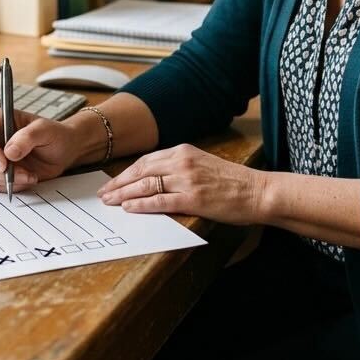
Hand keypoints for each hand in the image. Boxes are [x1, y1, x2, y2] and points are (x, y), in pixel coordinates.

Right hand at [0, 108, 79, 192]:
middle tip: (22, 174)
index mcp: (0, 120)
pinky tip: (29, 178)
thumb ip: (28, 137)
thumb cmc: (55, 135)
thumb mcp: (45, 130)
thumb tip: (9, 152)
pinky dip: (12, 185)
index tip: (3, 164)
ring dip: (7, 179)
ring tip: (30, 175)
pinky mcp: (0, 172)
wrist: (64, 151)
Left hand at [97, 144, 266, 224]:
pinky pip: (160, 201)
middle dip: (119, 183)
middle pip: (141, 171)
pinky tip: (129, 208)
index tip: (113, 181)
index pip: (146, 160)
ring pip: (146, 185)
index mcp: (184, 151)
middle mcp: (182, 162)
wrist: (256, 190)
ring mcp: (186, 180)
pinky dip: (141, 204)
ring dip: (124, 194)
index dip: (126, 172)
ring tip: (110, 202)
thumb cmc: (232, 181)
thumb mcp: (202, 164)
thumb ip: (180, 167)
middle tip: (103, 194)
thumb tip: (156, 178)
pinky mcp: (192, 198)